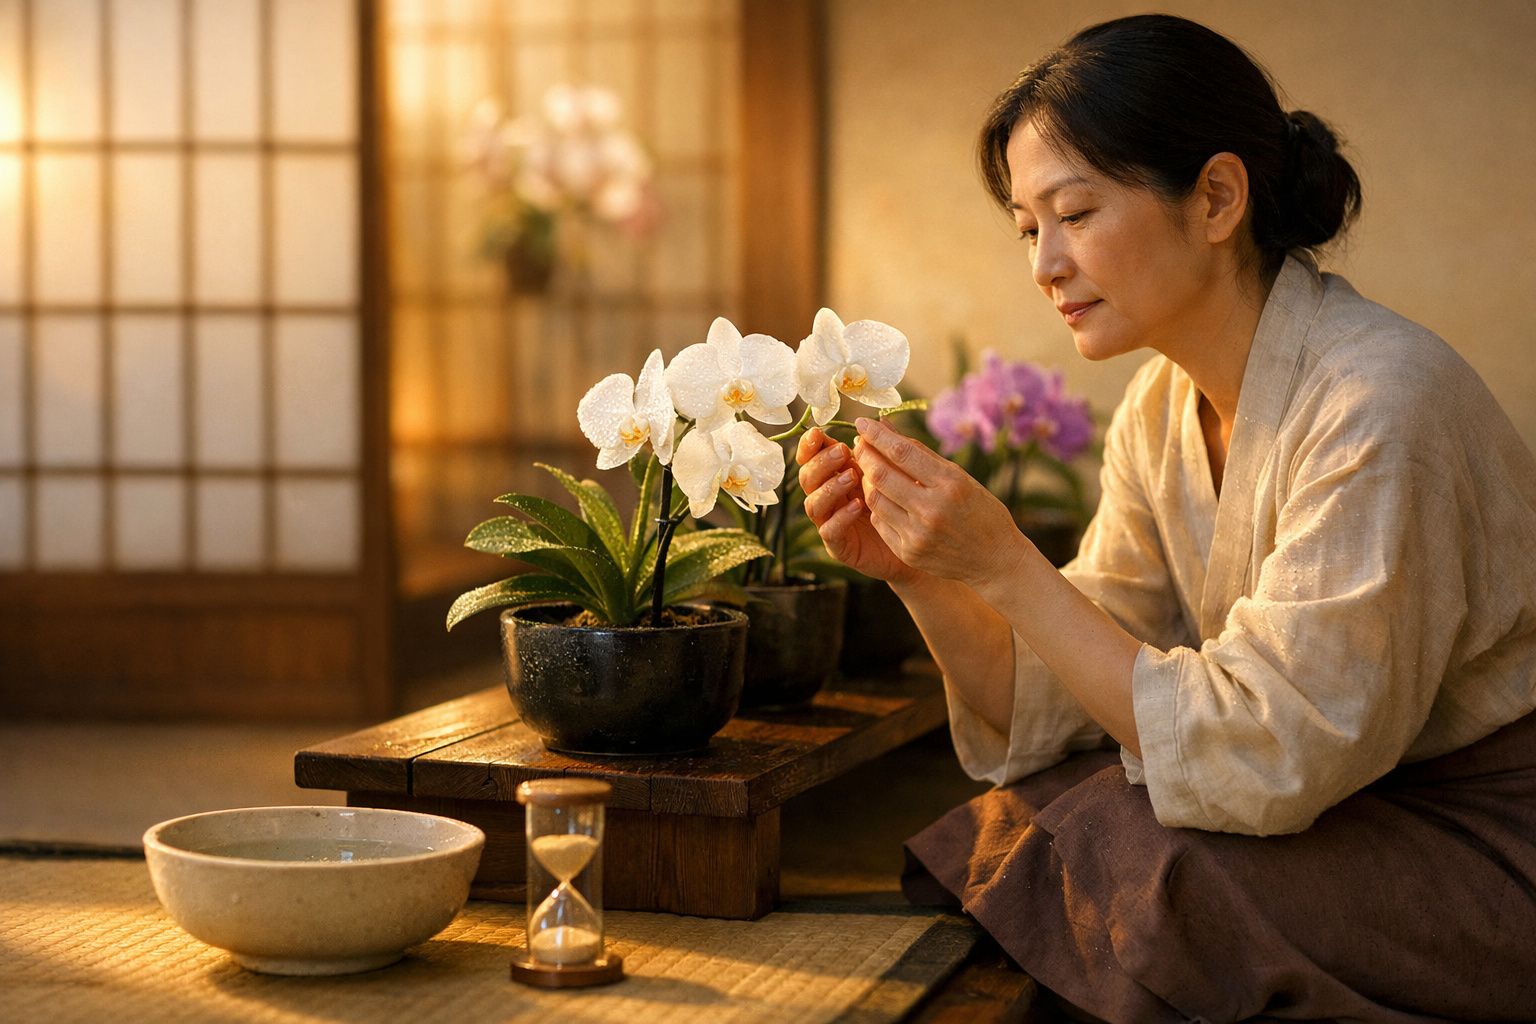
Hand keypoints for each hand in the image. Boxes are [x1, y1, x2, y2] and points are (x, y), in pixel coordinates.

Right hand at [796, 427, 918, 583]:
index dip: (810, 446)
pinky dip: (840, 517)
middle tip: (843, 452)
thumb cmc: (904, 504)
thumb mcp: (896, 473)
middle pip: (807, 477)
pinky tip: (857, 505)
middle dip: (822, 462)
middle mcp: (828, 497)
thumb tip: (881, 421)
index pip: (812, 458)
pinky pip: (829, 531)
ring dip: (829, 487)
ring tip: (851, 477)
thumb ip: (885, 450)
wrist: (918, 543)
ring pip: (813, 503)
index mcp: (835, 475)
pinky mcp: (839, 545)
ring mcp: (830, 521)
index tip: (818, 433)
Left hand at [851, 417, 1028, 587]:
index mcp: (950, 484)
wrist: (995, 560)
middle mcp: (932, 510)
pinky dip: (878, 505)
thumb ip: (921, 453)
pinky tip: (882, 496)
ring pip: (875, 499)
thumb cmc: (981, 511)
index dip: (877, 435)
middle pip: (882, 476)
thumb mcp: (960, 477)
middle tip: (859, 443)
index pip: (902, 453)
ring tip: (869, 469)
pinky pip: (880, 522)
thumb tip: (886, 425)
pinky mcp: (909, 553)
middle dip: (865, 455)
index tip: (862, 422)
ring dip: (867, 480)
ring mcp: (918, 534)